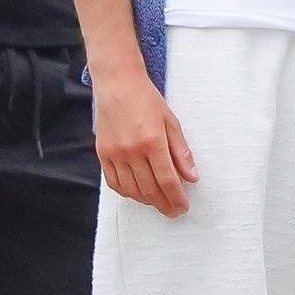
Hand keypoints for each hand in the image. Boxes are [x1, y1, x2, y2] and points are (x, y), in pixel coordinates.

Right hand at [91, 64, 198, 216]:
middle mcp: (131, 151)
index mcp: (152, 142)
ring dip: (146, 200)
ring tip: (158, 202)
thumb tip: (192, 177)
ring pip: (131, 189)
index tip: (183, 207)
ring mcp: (114, 153)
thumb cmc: (147, 100)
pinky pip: (114, 182)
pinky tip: (137, 192)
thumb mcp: (171, 122)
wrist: (117, 84)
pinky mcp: (102, 153)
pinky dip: (127, 192)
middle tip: (174, 210)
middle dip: (164, 204)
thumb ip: (181, 152)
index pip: (167, 180)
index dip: (176, 198)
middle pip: (149, 189)